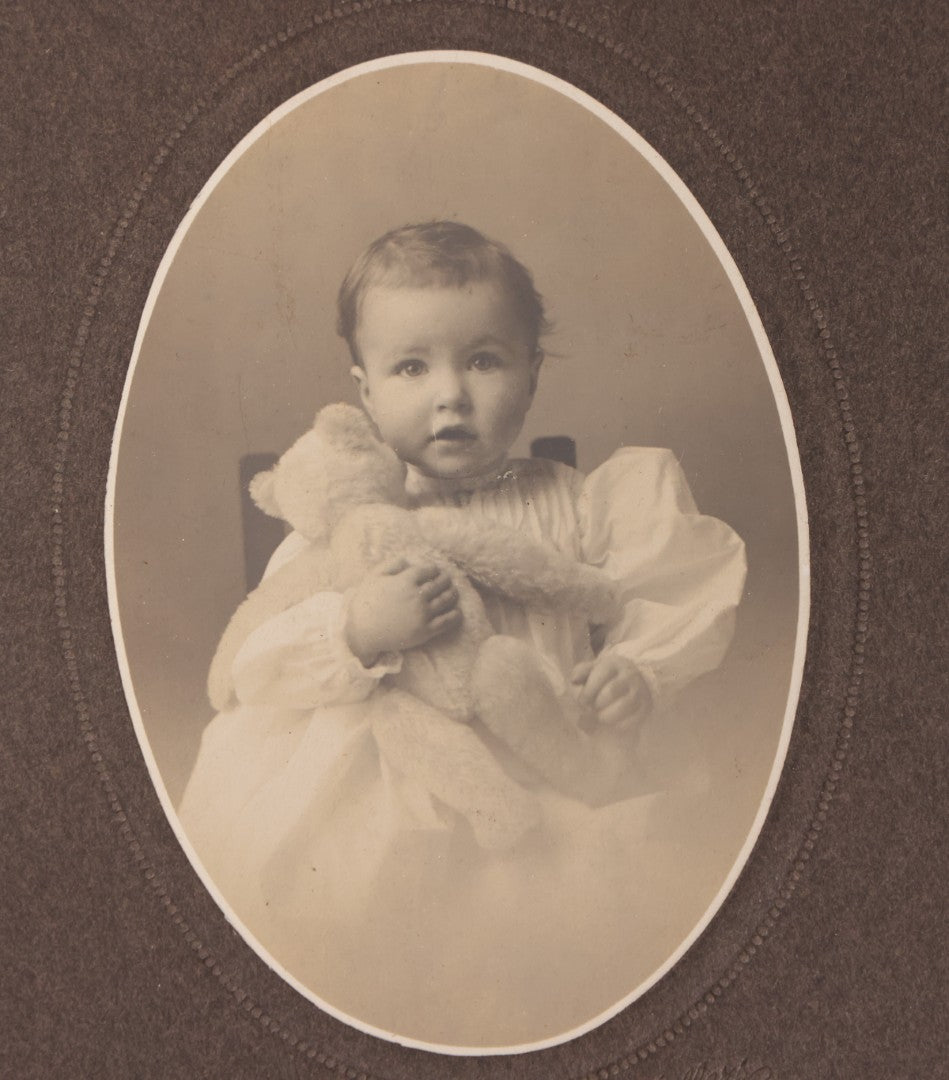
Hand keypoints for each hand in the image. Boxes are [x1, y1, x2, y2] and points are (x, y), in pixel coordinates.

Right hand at [344, 558, 460, 665]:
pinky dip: (456, 614)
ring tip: (453, 592)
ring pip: (446, 599)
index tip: (434, 570)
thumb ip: (392, 564)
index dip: (433, 569)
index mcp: (405, 581)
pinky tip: (457, 611)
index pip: (429, 570)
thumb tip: (409, 560)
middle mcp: (417, 596)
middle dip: (445, 579)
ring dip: (453, 593)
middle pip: (441, 583)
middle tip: (446, 579)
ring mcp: (422, 614)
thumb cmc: (366, 602)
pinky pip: (447, 621)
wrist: (362, 632)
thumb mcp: (374, 576)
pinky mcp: (425, 631)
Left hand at [571, 653, 650, 730]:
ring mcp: (640, 692)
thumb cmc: (607, 676)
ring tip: (600, 717)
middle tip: (592, 709)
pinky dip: (618, 726)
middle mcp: (629, 676)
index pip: (598, 678)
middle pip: (610, 692)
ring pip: (622, 707)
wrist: (635, 678)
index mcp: (613, 664)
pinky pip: (631, 721)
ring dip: (606, 716)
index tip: (582, 702)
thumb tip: (573, 680)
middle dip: (596, 704)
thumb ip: (581, 672)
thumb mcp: (593, 668)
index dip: (586, 693)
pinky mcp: (645, 707)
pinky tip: (611, 723)